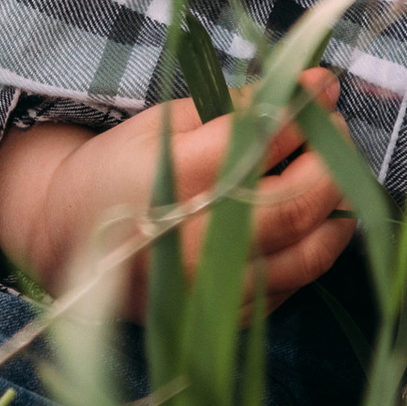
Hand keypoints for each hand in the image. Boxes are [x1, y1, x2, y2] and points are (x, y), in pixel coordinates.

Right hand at [0, 73, 353, 313]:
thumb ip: (238, 108)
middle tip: (333, 129)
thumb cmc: (121, 168)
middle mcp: (196, 244)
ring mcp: (212, 291)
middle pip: (296, 204)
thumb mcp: (167, 121)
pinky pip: (294, 285)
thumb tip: (313, 86)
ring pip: (308, 252)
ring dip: (337, 207)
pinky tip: (310, 218)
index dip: (303, 109)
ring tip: (331, 173)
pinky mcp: (226, 319)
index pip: (261, 142)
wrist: (69, 242)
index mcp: (174, 182)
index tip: (324, 85)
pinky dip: (314, 248)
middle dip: (331, 159)